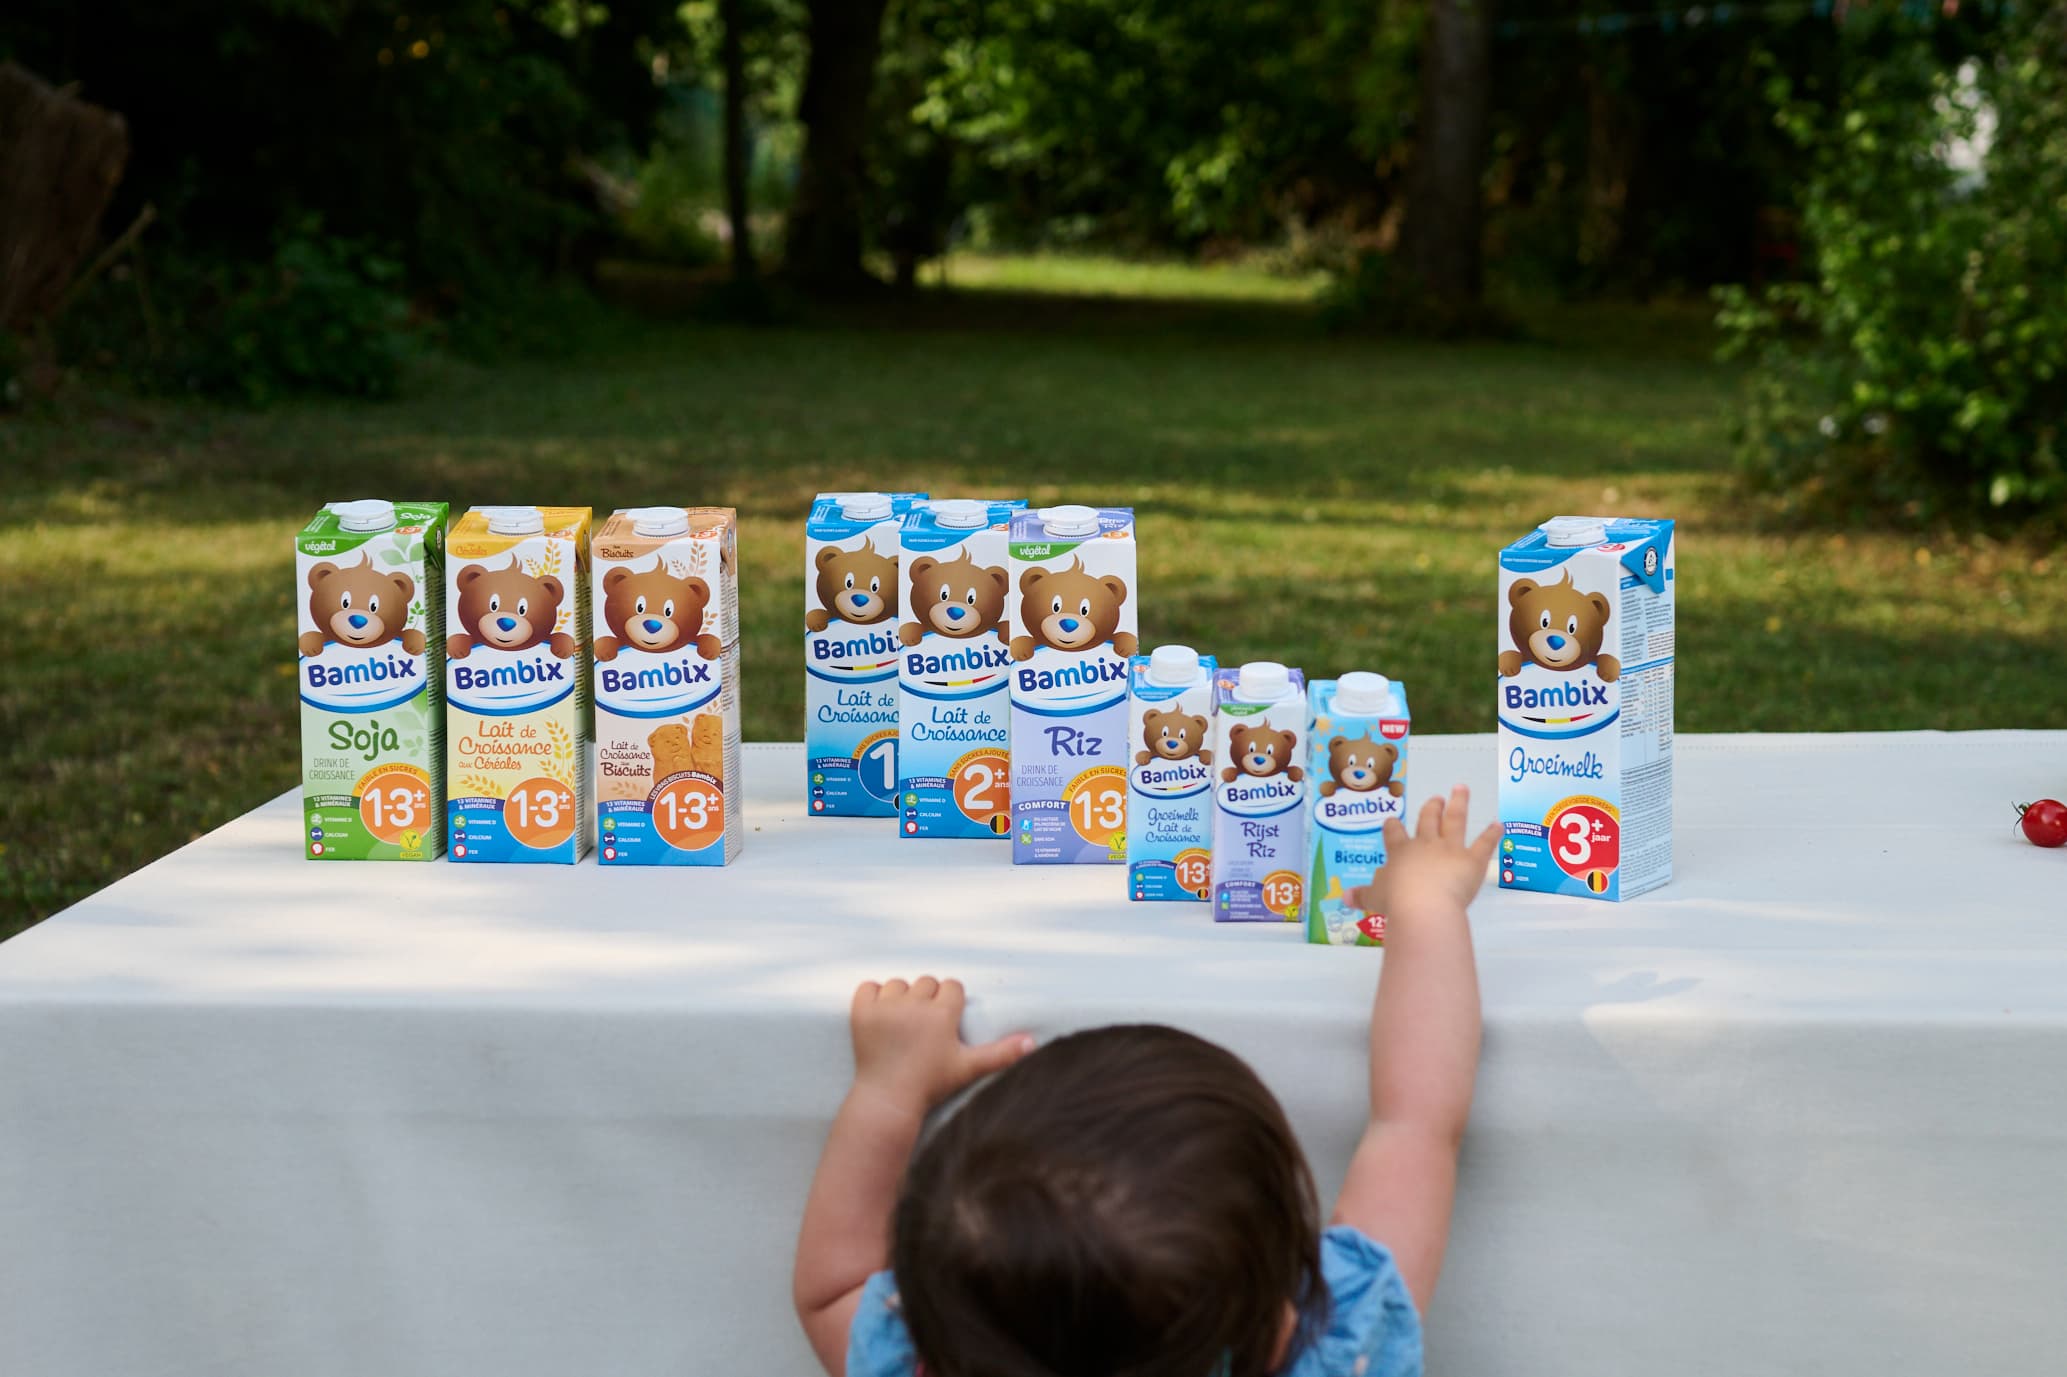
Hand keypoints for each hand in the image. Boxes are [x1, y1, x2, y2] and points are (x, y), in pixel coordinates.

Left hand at [850, 976, 1032, 1116]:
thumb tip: (1032, 1041)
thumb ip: (1002, 1053)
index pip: (952, 986)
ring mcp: (886, 1008)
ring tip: (902, 1023)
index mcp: (942, 1015)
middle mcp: (914, 1006)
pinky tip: (881, 1015)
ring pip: (898, 983)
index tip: (944, 1023)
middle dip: (927, 999)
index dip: (949, 1003)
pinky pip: (868, 986)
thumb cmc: (931, 1085)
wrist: (888, 1101)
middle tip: (923, 1028)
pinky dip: (873, 996)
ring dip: (901, 997)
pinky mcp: (861, 1013)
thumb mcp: (969, 1068)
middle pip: (927, 982)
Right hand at [1349, 785, 1497, 917]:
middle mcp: (1425, 844)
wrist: (1423, 906)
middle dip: (1431, 808)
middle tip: (1435, 798)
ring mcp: (1449, 849)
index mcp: (1400, 853)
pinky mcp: (1471, 860)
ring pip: (1454, 821)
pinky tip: (1499, 824)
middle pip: (1427, 820)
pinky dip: (1492, 834)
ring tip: (1461, 789)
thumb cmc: (1396, 902)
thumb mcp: (1374, 898)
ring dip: (1459, 804)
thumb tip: (1344, 897)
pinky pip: (1483, 844)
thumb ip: (1362, 895)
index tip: (1393, 820)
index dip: (1393, 827)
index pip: (1394, 834)